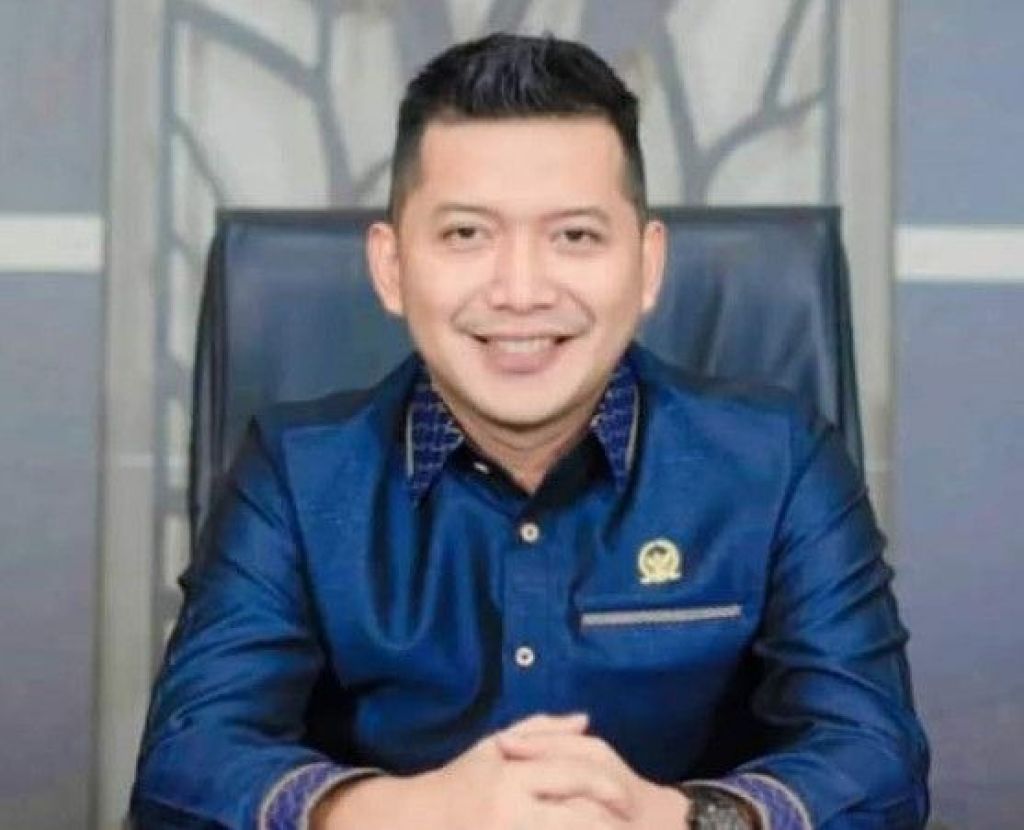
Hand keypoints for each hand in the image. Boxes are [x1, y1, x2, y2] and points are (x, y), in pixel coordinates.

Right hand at [316, 713, 654, 829]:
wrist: (419, 820)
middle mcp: (511, 810)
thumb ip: (541, 731)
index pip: (572, 775)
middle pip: (578, 817)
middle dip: (609, 823)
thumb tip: (584, 719)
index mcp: (512, 776)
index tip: (627, 799)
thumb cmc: (462, 781)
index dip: (606, 786)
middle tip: (629, 825)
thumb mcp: (494, 747)